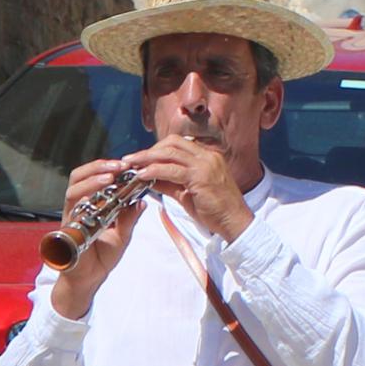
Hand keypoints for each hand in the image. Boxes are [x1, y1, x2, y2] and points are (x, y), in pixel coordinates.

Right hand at [49, 157, 144, 314]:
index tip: (129, 164)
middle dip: (98, 167)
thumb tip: (142, 200)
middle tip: (121, 165)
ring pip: (74, 190)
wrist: (88, 279)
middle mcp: (78, 207)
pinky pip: (72, 211)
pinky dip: (84, 203)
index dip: (109, 168)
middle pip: (79, 177)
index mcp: (90, 204)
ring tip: (110, 176)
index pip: (94, 178)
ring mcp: (71, 217)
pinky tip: (97, 197)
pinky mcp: (67, 230)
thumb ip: (129, 218)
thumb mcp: (122, 235)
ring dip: (92, 180)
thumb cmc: (101, 257)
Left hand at [132, 132, 251, 241]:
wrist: (235, 222)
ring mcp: (205, 164)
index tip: (141, 159)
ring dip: (146, 158)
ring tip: (130, 165)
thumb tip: (149, 179)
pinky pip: (171, 169)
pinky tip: (141, 176)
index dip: (157, 149)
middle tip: (129, 160)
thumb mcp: (188, 194)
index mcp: (208, 156)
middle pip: (172, 143)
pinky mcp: (200, 177)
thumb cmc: (215, 211)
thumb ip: (170, 183)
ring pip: (169, 153)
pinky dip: (153, 171)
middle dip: (148, 150)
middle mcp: (207, 156)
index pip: (178, 144)